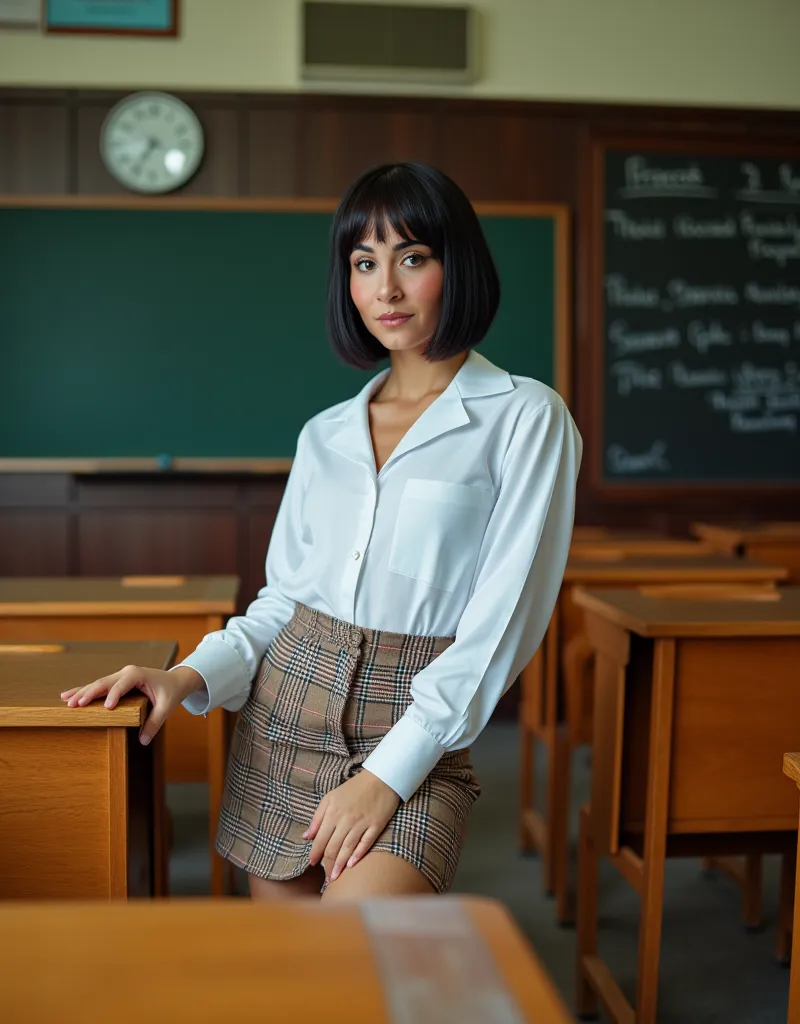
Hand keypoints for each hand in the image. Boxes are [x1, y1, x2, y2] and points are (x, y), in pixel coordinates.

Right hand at [60, 665, 203, 745]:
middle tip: (75, 705)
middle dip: (88, 693)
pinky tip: (69, 695)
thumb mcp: (167, 707)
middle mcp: (126, 672)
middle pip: (104, 682)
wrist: (175, 680)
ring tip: (66, 700)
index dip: (114, 695)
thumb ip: (155, 722)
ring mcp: (120, 675)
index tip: (107, 708)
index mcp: (137, 675)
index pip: (122, 685)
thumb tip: (143, 741)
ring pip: (98, 684)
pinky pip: (99, 686)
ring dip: (82, 692)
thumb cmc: (171, 691)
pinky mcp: (117, 681)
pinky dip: (85, 691)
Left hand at [304, 770, 400, 881]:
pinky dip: (358, 855)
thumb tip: (306, 837)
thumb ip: (318, 817)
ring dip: (340, 865)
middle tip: (325, 876)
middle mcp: (346, 819)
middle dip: (327, 864)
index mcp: (333, 812)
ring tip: (335, 877)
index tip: (312, 864)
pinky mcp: (376, 825)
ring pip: (347, 848)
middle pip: (333, 847)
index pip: (321, 839)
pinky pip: (365, 843)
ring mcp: (362, 823)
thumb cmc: (353, 788)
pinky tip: (351, 865)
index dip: (315, 853)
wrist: (381, 778)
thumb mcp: (330, 797)